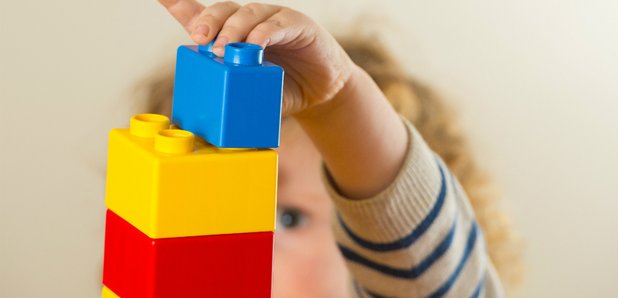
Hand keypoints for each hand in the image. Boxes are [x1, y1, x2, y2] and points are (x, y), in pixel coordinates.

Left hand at [159, 0, 355, 114]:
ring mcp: (273, 19)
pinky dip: (264, 33)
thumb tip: (205, 118)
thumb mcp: (251, 93)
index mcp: (233, 35)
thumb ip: (232, 95)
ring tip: (223, 48)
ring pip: (247, 14)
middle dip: (207, 22)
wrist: (321, 93)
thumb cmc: (282, 90)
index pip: (200, 14)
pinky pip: (277, 24)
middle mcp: (250, 22)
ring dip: (233, 29)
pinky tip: (256, 44)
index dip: (178, 4)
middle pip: (222, 11)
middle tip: (199, 40)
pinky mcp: (296, 24)